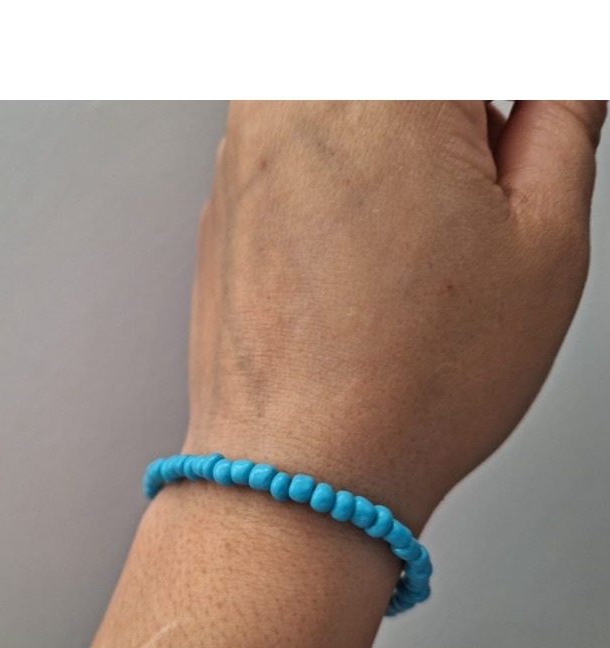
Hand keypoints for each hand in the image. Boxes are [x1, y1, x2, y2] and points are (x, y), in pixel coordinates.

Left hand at [184, 101, 605, 528]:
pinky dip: (343, 164)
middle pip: (405, 63)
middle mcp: (295, 96)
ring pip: (349, 94)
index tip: (531, 115)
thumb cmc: (404, 383)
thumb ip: (561, 119)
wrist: (301, 465)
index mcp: (384, 82)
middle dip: (456, 112)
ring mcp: (245, 145)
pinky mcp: (225, 194)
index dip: (515, 94)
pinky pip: (298, 139)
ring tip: (424, 219)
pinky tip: (366, 244)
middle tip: (485, 165)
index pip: (475, 37)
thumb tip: (563, 78)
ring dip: (400, 130)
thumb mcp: (542, 243)